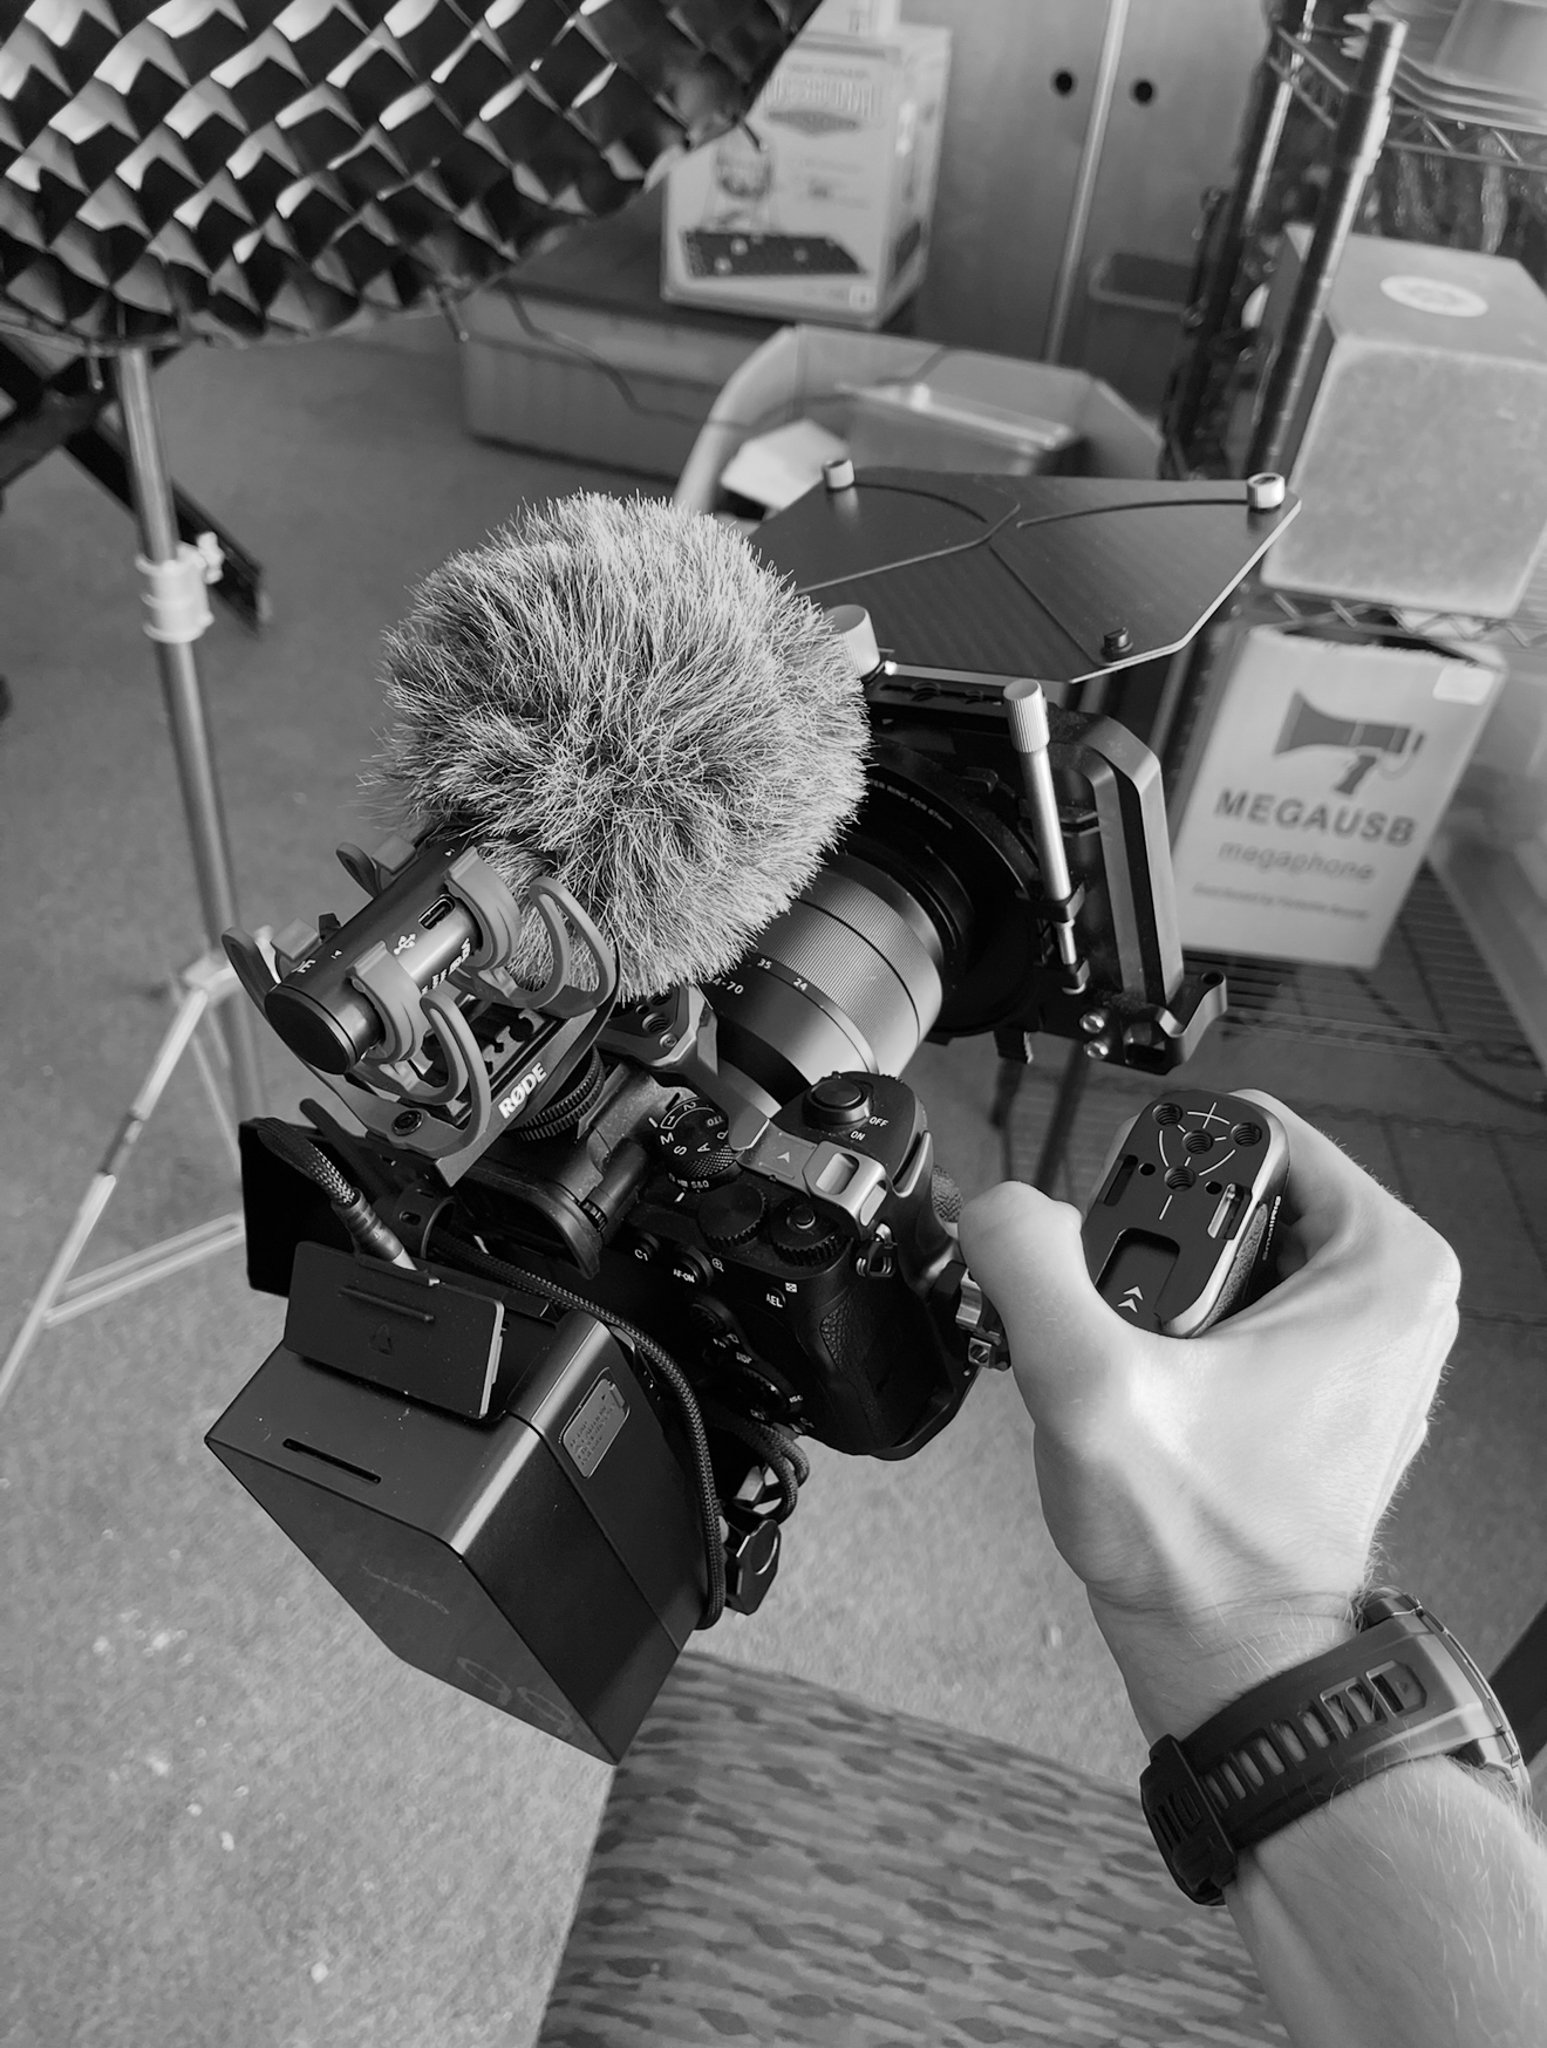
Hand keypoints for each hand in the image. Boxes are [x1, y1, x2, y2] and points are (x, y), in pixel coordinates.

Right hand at [957, 1090, 1461, 1743]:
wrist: (1232, 1656)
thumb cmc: (1200, 1548)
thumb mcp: (1089, 1387)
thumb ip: (1030, 1267)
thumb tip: (996, 1205)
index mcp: (1384, 1262)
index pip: (1253, 1129)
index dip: (1157, 1166)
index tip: (1119, 1246)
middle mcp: (1399, 1291)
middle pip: (1241, 1186)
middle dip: (1155, 1230)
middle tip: (1118, 1317)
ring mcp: (1374, 1339)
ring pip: (1237, 1245)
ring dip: (1163, 1281)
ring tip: (1131, 1354)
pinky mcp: (1339, 1380)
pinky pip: (1250, 1302)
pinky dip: (1190, 1324)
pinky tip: (1153, 1381)